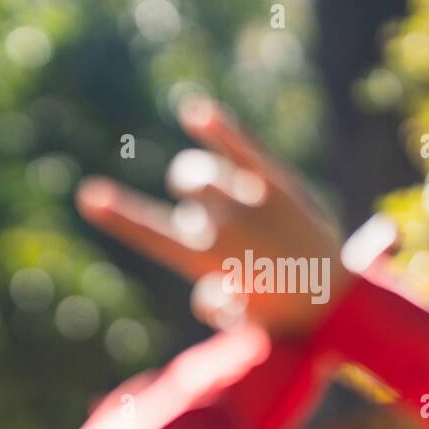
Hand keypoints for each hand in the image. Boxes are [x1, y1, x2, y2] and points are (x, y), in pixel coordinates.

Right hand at [75, 97, 351, 336]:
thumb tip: (212, 288)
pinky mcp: (278, 184)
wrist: (340, 299)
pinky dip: (218, 127)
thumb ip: (211, 299)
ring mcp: (251, 198)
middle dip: (191, 206)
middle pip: (184, 193)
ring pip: (201, 174)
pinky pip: (244, 147)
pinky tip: (192, 111)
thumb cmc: (282, 314)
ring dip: (199, 183)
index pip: (150, 232)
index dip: (118, 215)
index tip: (88, 196)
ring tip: (221, 203)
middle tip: (218, 234)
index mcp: (206, 260)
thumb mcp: (236, 318)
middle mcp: (225, 222)